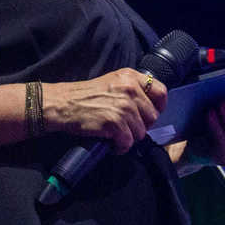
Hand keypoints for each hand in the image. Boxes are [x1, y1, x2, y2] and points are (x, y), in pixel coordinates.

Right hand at [44, 69, 167, 153]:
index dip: (159, 107)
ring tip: (116, 135)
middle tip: (127, 127)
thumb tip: (151, 106)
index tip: (151, 115)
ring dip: (129, 137)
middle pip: (152, 116)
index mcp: (131, 77)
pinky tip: (112, 143)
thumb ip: (132, 88)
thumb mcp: (113, 82)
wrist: (63, 104)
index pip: (161, 92)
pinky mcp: (115, 123)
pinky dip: (120, 147)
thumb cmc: (86, 96)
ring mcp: (123, 106)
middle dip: (142, 126)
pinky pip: (128, 142)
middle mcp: (130, 89)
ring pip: (141, 132)